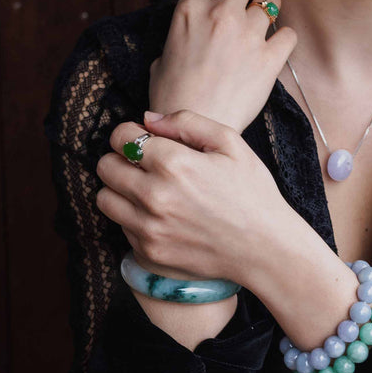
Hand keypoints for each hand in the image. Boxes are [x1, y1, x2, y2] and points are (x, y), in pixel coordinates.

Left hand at [95, 109, 290, 284]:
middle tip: (143, 165)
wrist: (266, 249)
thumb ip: (187, 122)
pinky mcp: (149, 253)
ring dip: (120, 190)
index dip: (130, 134)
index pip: (120, 137)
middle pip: (105, 167)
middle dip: (120, 160)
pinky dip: (134, 219)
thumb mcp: (231, 144)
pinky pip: (122, 228)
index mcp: (173, 163)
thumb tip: (148, 119)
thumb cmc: (254, 194)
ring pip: (105, 199)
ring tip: (147, 191)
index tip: (145, 142)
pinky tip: (161, 216)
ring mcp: (149, 228)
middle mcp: (154, 196)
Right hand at [148, 0, 296, 133]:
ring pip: (272, 0)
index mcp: (190, 10)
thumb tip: (194, 29)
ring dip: (271, 7)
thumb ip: (183, 33)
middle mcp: (220, 14)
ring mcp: (247, 35)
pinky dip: (285, 38)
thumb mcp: (163, 54)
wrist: (194, 125)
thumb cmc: (173, 97)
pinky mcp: (269, 59)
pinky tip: (277, 47)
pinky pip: (288, 33)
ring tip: (267, 22)